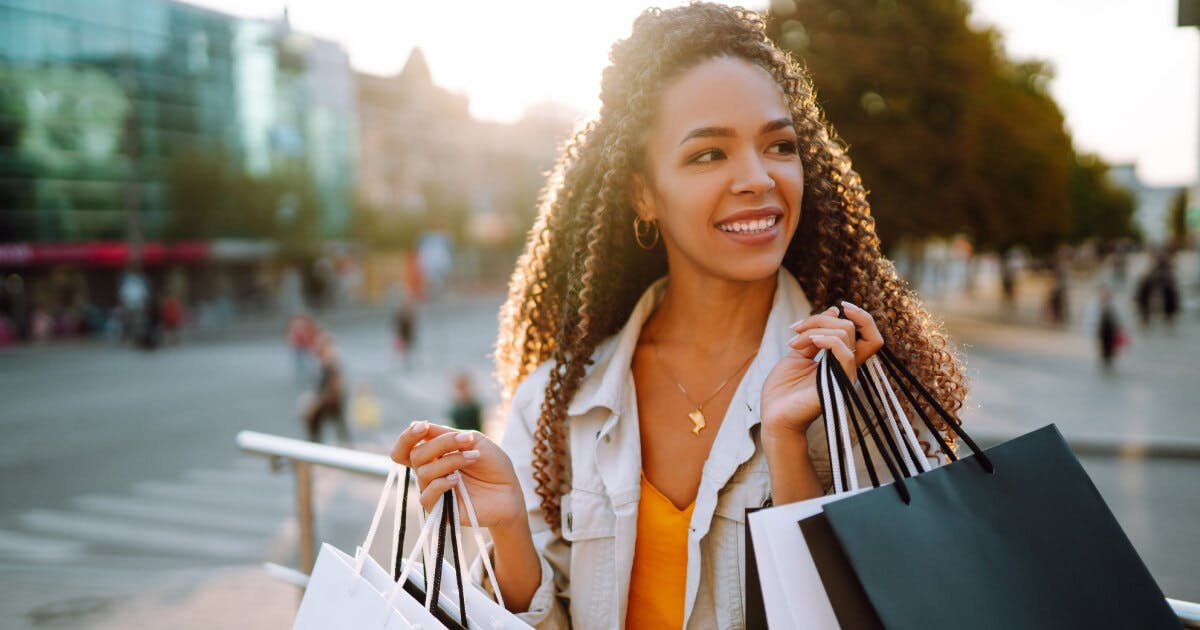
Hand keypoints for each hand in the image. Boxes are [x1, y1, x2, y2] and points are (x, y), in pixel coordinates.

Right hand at [391, 422, 525, 528]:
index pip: (405, 448)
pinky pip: (427, 496)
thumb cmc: (493, 464)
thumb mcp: (473, 440)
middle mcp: (429, 472)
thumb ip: (445, 433)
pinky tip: (457, 480)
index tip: (422, 426)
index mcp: (433, 455)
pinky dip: (441, 484)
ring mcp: (433, 491)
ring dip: (451, 461)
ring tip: (474, 457)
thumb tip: (416, 424)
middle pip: (416, 455)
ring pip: (424, 472)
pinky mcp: (439, 510)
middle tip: (467, 440)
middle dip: (441, 444)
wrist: (510, 491)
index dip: (408, 437)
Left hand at [760, 301, 883, 435]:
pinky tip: (810, 342)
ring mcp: (845, 376)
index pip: (868, 334)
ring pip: (846, 335)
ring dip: (815, 330)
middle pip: (851, 328)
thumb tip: (834, 312)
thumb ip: (815, 334)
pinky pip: (845, 354)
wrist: (773, 415)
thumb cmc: (783, 389)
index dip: (861, 317)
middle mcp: (847, 367)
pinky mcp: (839, 385)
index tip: (840, 306)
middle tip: (795, 329)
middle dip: (819, 320)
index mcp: (840, 360)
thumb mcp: (798, 353)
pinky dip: (827, 340)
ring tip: (794, 342)